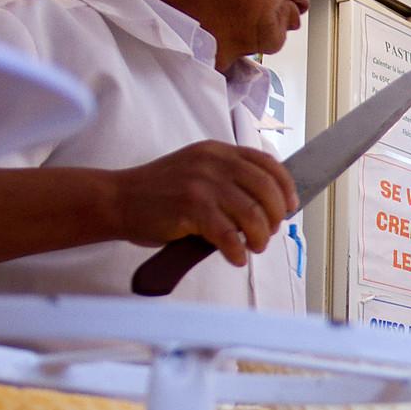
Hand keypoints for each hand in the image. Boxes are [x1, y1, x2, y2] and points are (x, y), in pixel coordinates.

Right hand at [109, 141, 299, 265]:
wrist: (119, 199)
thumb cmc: (160, 193)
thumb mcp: (197, 171)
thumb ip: (229, 180)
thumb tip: (268, 207)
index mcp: (218, 151)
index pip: (267, 164)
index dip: (286, 187)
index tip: (290, 207)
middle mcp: (214, 163)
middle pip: (266, 189)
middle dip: (276, 217)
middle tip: (269, 233)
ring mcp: (202, 184)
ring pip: (252, 214)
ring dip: (260, 237)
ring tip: (254, 248)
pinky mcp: (190, 208)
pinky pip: (228, 235)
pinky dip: (237, 251)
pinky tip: (235, 258)